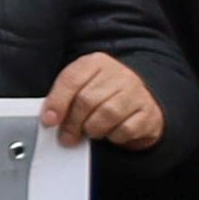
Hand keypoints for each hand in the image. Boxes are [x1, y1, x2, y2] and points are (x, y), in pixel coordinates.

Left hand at [40, 53, 163, 149]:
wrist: (141, 101)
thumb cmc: (104, 94)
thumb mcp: (82, 87)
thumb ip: (65, 98)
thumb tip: (50, 118)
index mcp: (96, 63)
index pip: (71, 79)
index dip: (57, 102)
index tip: (49, 120)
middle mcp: (119, 74)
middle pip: (87, 100)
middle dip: (72, 122)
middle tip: (67, 136)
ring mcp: (137, 92)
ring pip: (107, 114)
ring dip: (93, 129)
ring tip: (90, 131)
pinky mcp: (148, 112)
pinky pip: (126, 129)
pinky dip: (114, 136)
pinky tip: (111, 132)